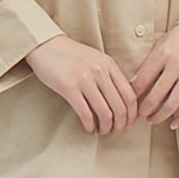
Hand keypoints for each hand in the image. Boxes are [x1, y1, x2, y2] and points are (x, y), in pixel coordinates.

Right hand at [26, 36, 140, 134]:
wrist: (46, 45)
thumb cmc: (71, 55)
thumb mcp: (97, 59)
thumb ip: (110, 75)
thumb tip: (124, 98)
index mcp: (109, 65)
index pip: (130, 95)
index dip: (132, 114)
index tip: (128, 123)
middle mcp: (100, 71)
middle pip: (120, 107)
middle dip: (120, 125)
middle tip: (116, 131)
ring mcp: (85, 79)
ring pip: (105, 113)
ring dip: (106, 127)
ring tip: (103, 131)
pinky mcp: (69, 87)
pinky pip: (85, 113)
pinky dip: (90, 126)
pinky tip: (89, 128)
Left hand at [127, 24, 178, 131]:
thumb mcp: (162, 43)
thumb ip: (149, 63)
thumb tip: (133, 84)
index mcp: (162, 54)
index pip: (141, 81)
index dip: (132, 95)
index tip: (129, 102)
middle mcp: (176, 65)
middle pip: (154, 96)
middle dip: (143, 110)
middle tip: (139, 115)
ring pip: (172, 104)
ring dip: (159, 116)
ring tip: (152, 120)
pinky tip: (174, 124)